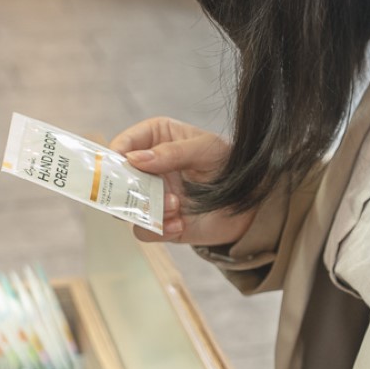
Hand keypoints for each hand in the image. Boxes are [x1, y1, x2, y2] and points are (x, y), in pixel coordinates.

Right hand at [108, 117, 254, 246]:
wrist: (252, 202)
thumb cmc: (231, 164)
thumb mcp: (207, 149)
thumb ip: (172, 152)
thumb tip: (135, 159)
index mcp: (158, 139)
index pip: (126, 142)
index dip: (118, 152)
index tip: (121, 162)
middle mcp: (149, 168)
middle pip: (117, 177)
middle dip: (127, 187)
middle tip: (141, 192)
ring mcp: (152, 196)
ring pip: (127, 206)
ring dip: (147, 208)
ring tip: (176, 206)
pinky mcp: (161, 221)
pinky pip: (145, 230)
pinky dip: (159, 229)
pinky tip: (180, 224)